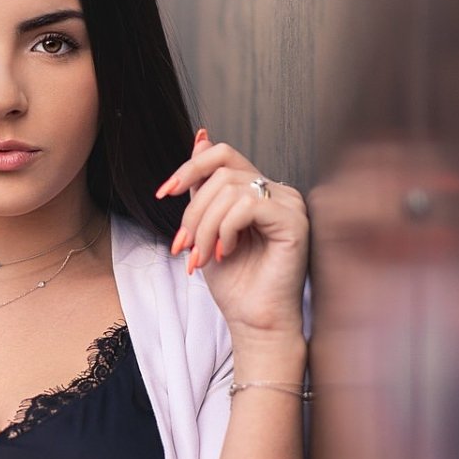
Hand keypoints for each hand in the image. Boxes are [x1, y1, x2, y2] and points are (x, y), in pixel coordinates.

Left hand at [156, 128, 310, 340]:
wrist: (253, 320)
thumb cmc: (235, 282)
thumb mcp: (206, 227)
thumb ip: (203, 188)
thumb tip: (199, 138)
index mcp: (257, 190)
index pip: (222, 154)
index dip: (189, 167)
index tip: (164, 193)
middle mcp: (277, 191)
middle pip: (221, 172)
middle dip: (192, 211)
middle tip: (184, 245)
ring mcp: (289, 204)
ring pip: (230, 189)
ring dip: (205, 226)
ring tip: (203, 256)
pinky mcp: (294, 221)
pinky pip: (248, 205)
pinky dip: (226, 229)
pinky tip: (226, 251)